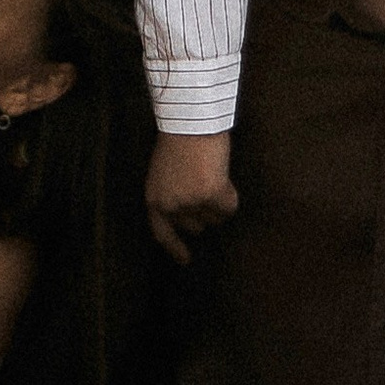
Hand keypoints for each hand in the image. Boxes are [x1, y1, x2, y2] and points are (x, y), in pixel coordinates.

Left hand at [147, 132, 236, 266]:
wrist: (190, 123)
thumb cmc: (178, 142)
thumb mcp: (163, 174)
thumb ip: (172, 195)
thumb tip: (190, 216)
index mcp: (154, 200)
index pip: (162, 233)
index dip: (174, 248)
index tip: (185, 261)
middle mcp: (171, 206)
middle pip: (196, 226)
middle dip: (204, 211)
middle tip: (205, 186)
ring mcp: (191, 203)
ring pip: (215, 217)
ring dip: (218, 200)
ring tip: (210, 173)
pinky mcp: (212, 196)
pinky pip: (229, 207)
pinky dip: (230, 194)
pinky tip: (221, 174)